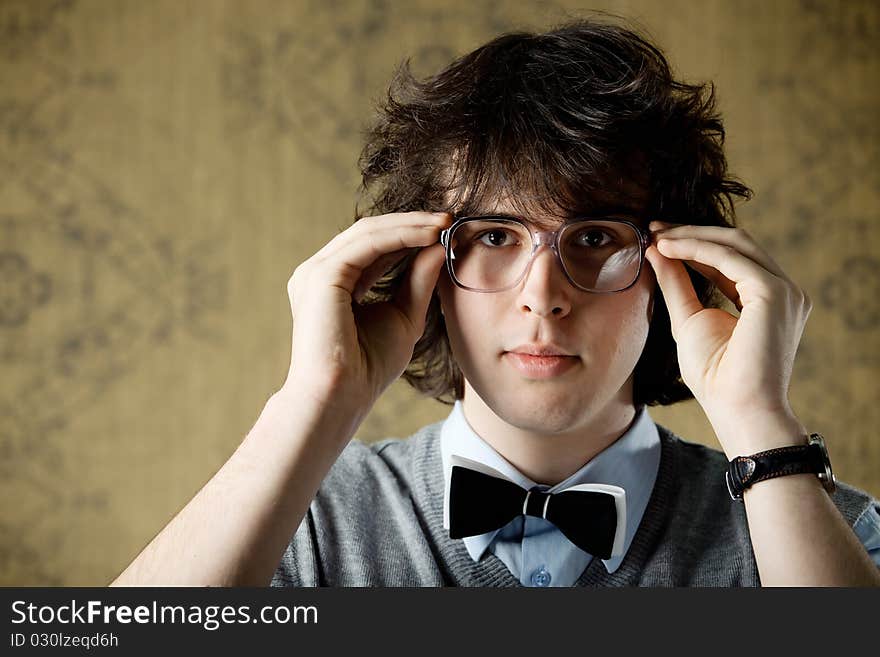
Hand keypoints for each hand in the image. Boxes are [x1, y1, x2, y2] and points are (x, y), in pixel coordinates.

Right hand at [282, 211, 450, 418]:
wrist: (342, 397)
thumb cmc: (368, 368)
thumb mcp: (405, 316)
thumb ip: (418, 281)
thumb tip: (439, 247)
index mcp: (334, 283)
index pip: (374, 247)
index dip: (410, 235)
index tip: (446, 231)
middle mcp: (320, 273)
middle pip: (370, 233)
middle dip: (412, 223)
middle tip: (450, 218)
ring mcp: (316, 272)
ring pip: (369, 232)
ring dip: (410, 224)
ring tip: (444, 223)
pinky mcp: (322, 275)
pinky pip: (367, 243)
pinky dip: (401, 235)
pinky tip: (429, 235)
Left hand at [644, 221, 812, 456]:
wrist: (738, 409)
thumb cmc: (715, 377)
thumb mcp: (688, 320)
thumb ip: (676, 284)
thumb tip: (657, 250)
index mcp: (768, 299)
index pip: (731, 258)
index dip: (694, 243)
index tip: (658, 237)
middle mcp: (783, 290)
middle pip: (736, 243)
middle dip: (692, 232)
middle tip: (654, 228)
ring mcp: (784, 290)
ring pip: (735, 244)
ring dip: (692, 236)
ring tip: (657, 237)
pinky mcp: (774, 293)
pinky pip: (731, 258)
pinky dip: (697, 248)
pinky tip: (668, 248)